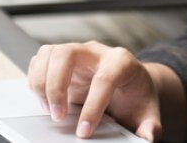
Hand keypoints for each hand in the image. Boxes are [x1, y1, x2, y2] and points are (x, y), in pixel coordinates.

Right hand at [27, 42, 159, 139]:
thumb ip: (150, 126)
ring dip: (42, 82)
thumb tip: (148, 137)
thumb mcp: (147, 111)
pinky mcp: (62, 59)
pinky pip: (41, 59)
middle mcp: (96, 52)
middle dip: (57, 86)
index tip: (84, 131)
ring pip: (50, 53)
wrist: (130, 82)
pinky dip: (36, 80)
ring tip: (50, 109)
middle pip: (67, 54)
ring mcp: (77, 52)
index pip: (104, 78)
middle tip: (58, 116)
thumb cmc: (136, 94)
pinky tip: (45, 100)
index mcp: (121, 62)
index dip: (93, 106)